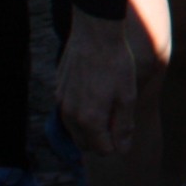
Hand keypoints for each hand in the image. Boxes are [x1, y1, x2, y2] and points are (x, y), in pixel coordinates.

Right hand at [53, 9, 146, 153]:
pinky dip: (81, 112)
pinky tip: (94, 92)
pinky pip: (69, 112)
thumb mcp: (127, 97)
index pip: (103, 150)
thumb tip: (122, 151)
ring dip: (90, 127)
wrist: (95, 34)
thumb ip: (123, 126)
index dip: (117, 143)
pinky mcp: (58, 90)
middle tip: (118, 117)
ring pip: (75, 129)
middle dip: (102, 139)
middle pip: (85, 144)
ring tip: (107, 105)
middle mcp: (70, 115)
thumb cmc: (116, 64)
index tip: (126, 126)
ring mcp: (61, 102)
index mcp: (89, 120)